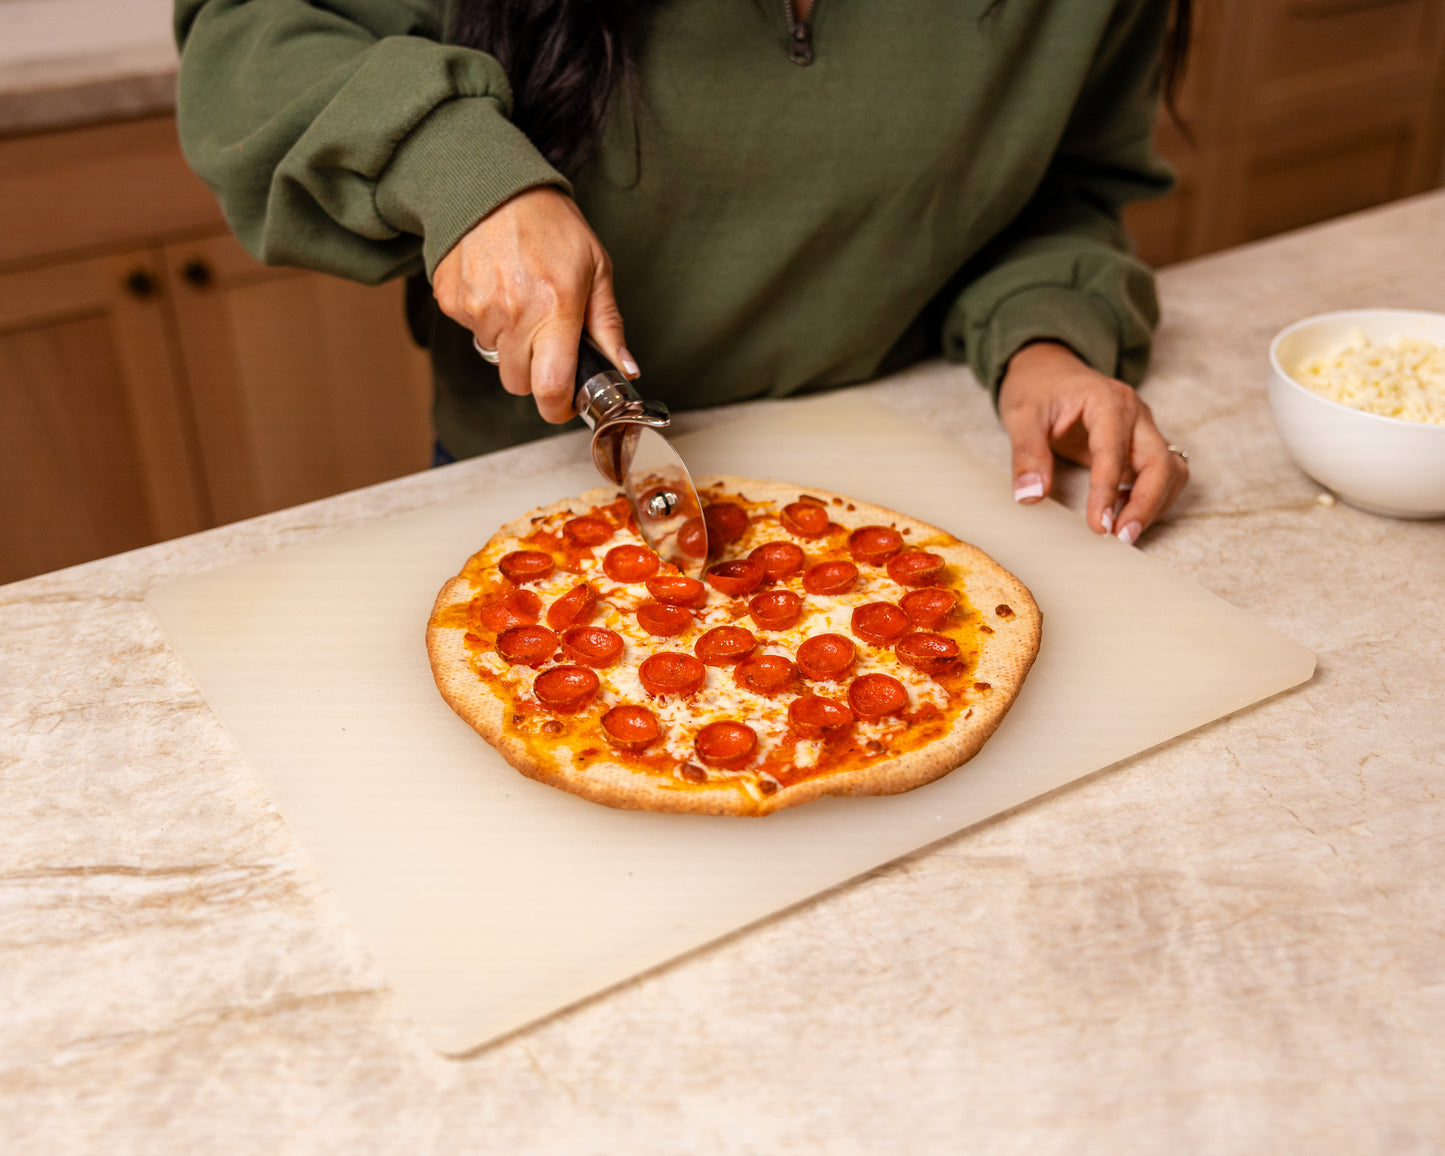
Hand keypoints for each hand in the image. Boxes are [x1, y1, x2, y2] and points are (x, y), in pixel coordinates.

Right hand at [431, 186, 637, 422]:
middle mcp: (513, 316)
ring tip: (521, 301)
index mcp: (555, 310)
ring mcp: (478, 310)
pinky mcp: (452, 302)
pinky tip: (497, 288)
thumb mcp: (595, 268)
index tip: (566, 403)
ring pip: (495, 358)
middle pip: (519, 384)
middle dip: (535, 374)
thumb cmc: (550, 224)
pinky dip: (485, 321)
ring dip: (510, 344)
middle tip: (546, 342)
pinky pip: (472, 332)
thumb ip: (607, 325)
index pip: (551, 388)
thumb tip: (625, 369)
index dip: (559, 407)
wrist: (491, 186)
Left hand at [998, 341, 1188, 542]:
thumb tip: (1031, 496)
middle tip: (1120, 538)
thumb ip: (1027, 454)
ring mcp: (1143, 428)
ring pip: (1170, 470)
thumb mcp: (1021, 415)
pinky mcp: (1142, 443)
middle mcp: (1135, 413)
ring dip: (1155, 504)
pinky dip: (1153, 497)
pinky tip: (1124, 513)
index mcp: (1107, 400)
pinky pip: (1163, 474)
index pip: (1114, 452)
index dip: (1108, 492)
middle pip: (1160, 463)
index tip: (1099, 526)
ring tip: (1123, 533)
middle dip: (1146, 504)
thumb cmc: (1036, 388)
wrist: (1047, 368)